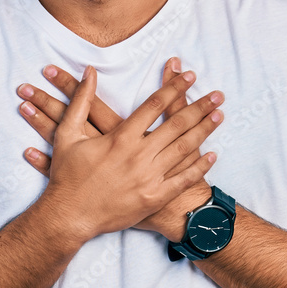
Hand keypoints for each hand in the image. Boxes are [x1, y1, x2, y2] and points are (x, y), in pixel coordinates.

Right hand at [16, 59, 223, 240]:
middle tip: (218, 95)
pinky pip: (182, 180)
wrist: (69, 216)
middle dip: (200, 107)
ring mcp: (149, 178)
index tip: (190, 76)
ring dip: (204, 130)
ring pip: (184, 149)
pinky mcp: (154, 198)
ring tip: (220, 115)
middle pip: (177, 125)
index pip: (155, 105)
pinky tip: (212, 155)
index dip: (175, 88)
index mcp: (120, 137)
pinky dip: (199, 167)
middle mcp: (139, 155)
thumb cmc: (67, 175)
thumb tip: (89, 71)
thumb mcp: (67, 134)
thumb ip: (81, 100)